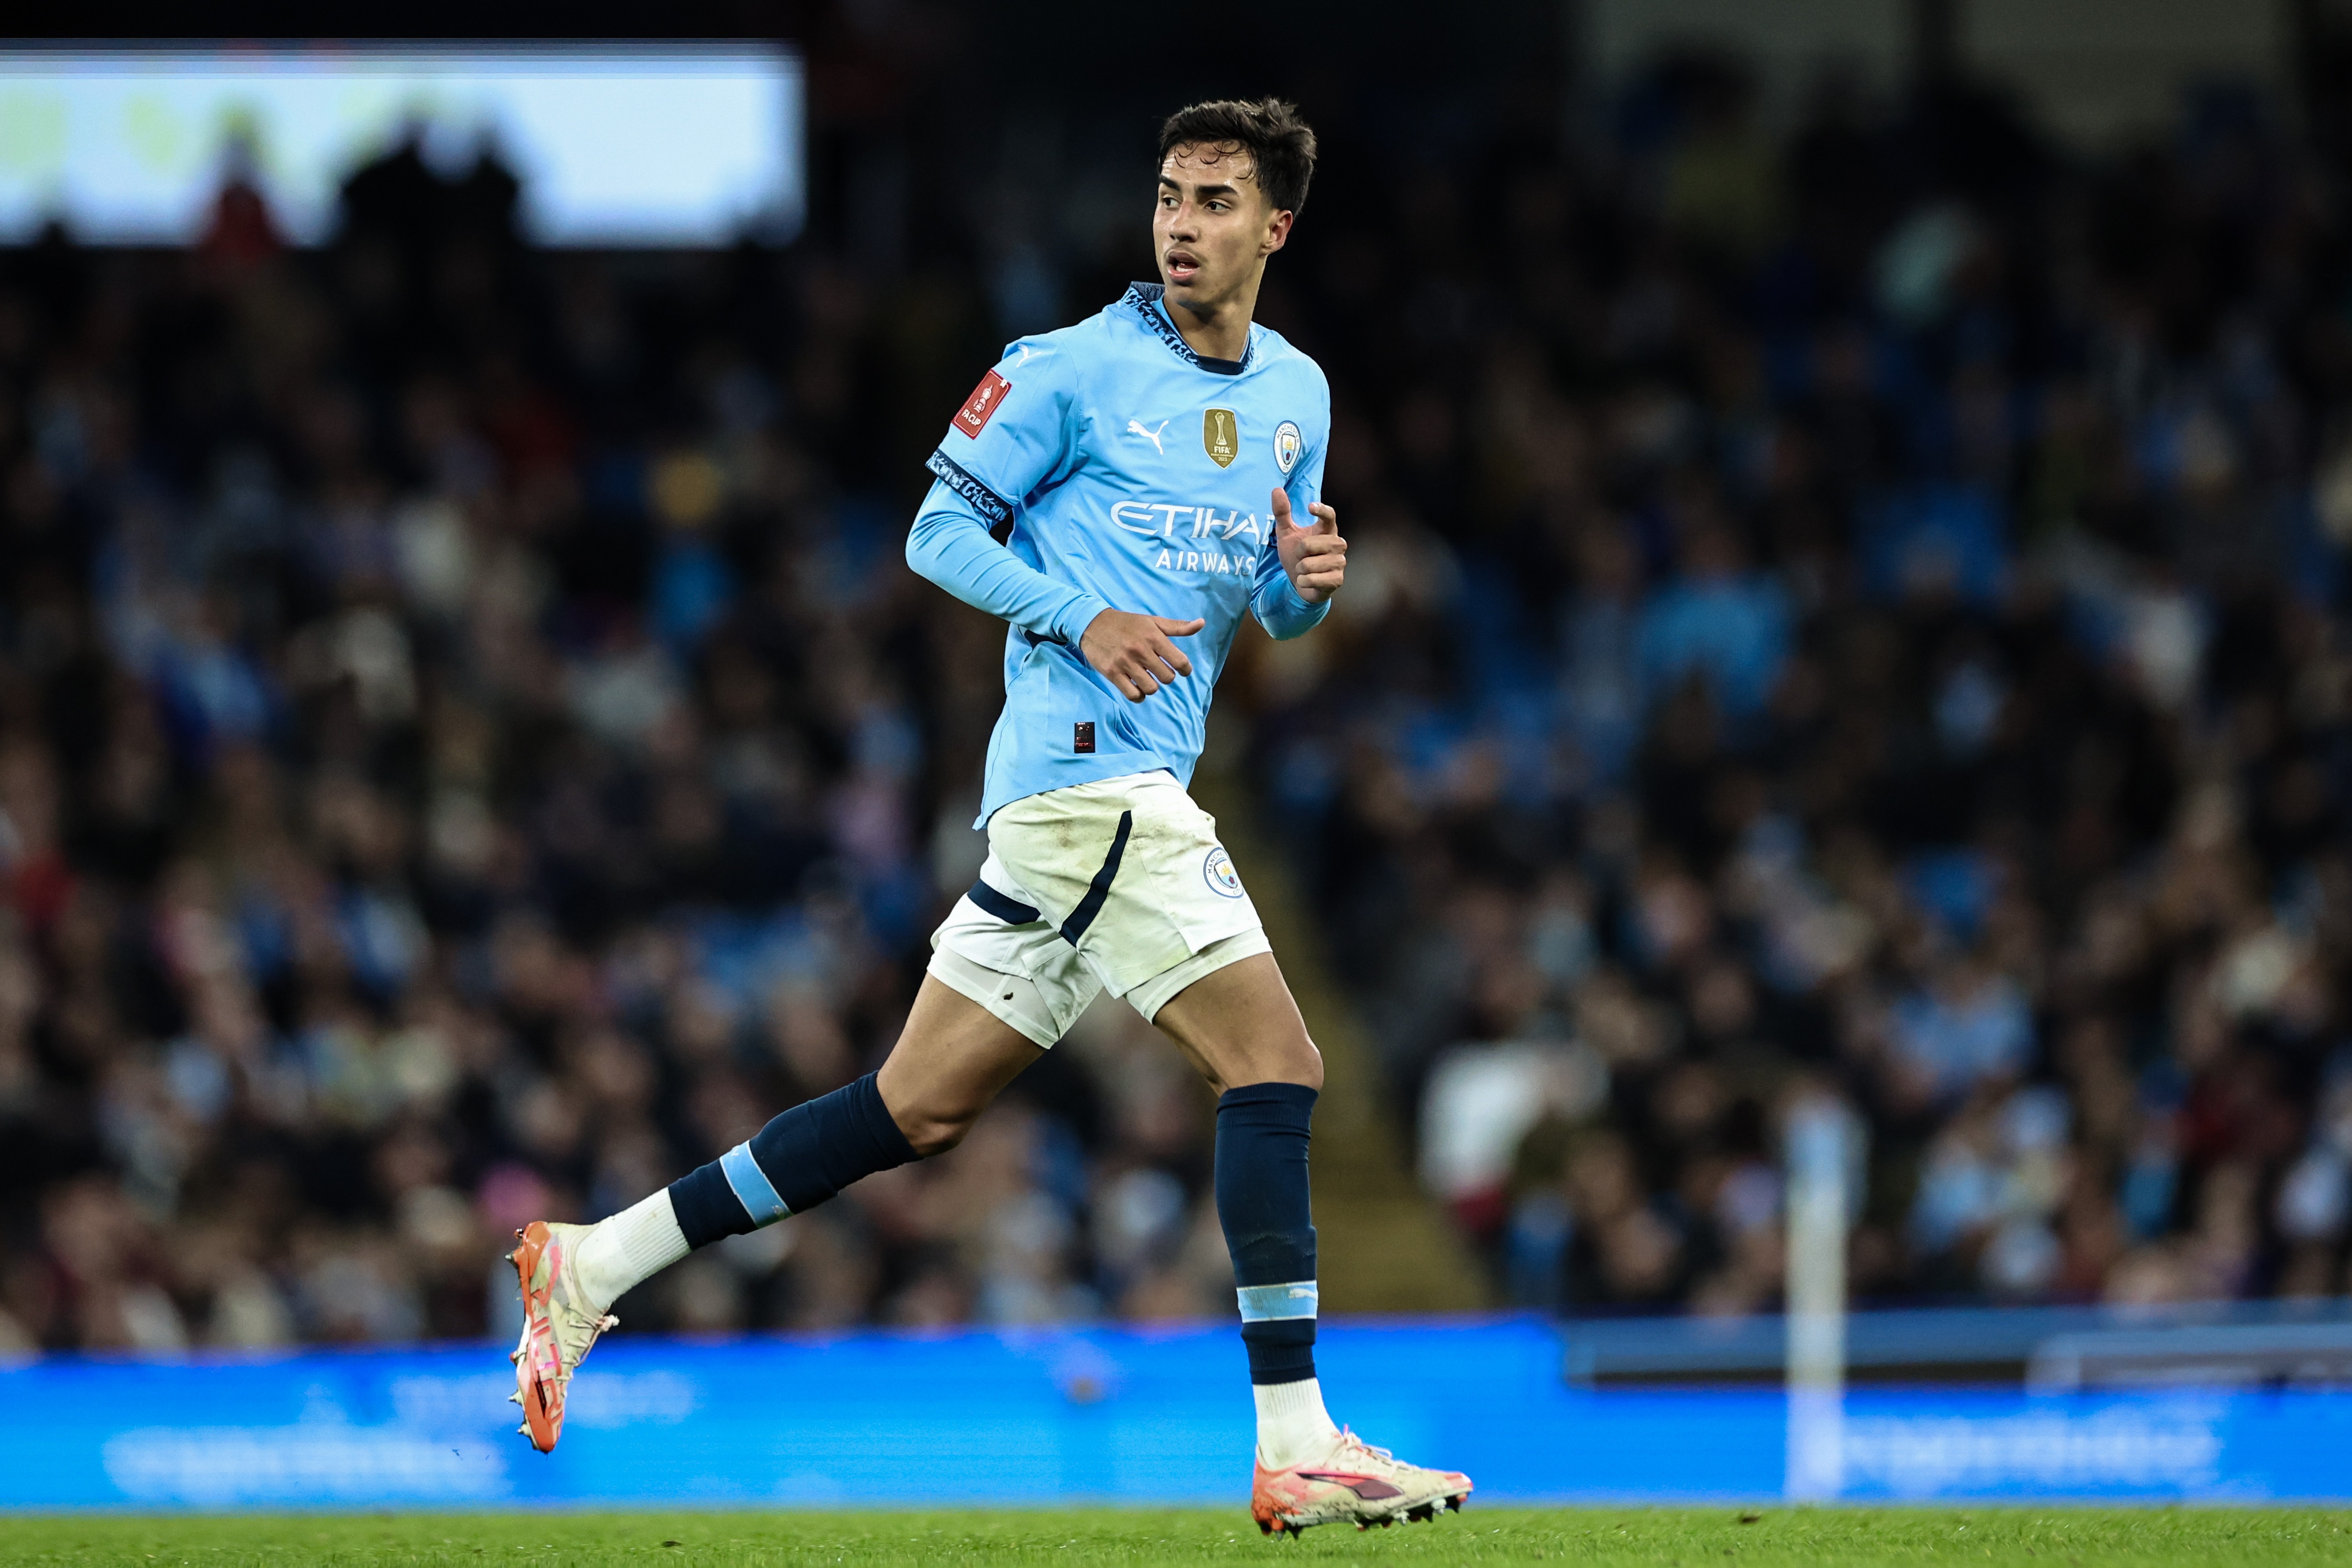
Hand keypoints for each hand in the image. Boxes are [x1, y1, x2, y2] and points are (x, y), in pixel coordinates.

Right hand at [1080, 609, 1205, 700]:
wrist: (1092, 623)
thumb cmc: (1126, 623)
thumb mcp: (1152, 621)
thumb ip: (1177, 627)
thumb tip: (1201, 624)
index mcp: (1153, 637)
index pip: (1180, 661)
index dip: (1185, 669)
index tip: (1182, 669)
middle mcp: (1140, 650)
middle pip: (1167, 678)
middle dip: (1166, 677)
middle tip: (1160, 671)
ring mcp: (1125, 663)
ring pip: (1151, 688)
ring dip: (1152, 686)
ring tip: (1147, 679)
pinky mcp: (1112, 673)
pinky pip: (1133, 695)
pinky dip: (1139, 695)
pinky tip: (1137, 688)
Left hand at [1274, 489, 1345, 602]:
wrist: (1301, 583)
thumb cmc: (1297, 555)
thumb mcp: (1286, 533)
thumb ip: (1282, 513)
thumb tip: (1276, 489)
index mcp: (1327, 530)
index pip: (1330, 516)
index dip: (1322, 510)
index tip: (1310, 507)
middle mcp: (1337, 544)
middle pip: (1311, 543)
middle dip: (1298, 552)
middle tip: (1301, 556)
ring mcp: (1340, 562)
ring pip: (1310, 564)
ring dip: (1300, 568)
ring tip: (1304, 569)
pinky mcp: (1337, 579)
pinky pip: (1314, 579)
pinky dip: (1304, 581)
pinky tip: (1306, 580)